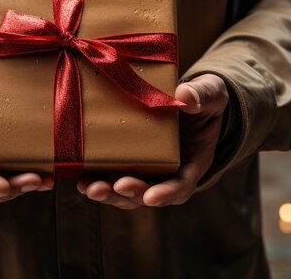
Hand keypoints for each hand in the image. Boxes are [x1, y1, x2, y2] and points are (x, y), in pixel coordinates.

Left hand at [76, 74, 228, 208]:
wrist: (188, 98)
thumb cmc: (204, 99)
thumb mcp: (211, 94)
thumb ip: (202, 96)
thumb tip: (185, 96)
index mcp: (193, 161)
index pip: (181, 185)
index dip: (166, 193)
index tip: (150, 197)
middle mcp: (168, 172)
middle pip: (149, 194)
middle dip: (130, 194)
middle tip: (114, 187)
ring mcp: (147, 169)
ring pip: (127, 191)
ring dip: (109, 193)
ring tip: (89, 188)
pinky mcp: (128, 160)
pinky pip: (112, 176)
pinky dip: (97, 179)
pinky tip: (79, 178)